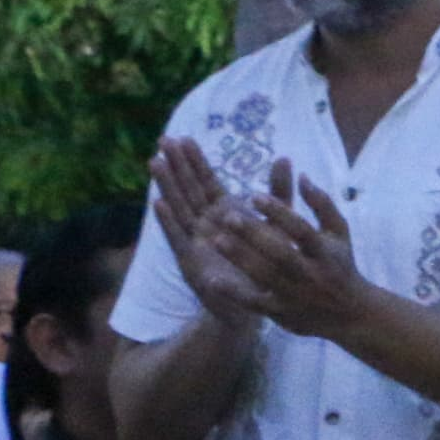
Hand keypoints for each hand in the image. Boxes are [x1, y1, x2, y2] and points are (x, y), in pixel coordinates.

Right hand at [150, 138, 269, 325]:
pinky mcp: (191, 261)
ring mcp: (196, 241)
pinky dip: (168, 221)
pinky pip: (178, 238)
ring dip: (167, 186)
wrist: (258, 302)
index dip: (195, 161)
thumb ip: (279, 193)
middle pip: (189, 189)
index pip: (206, 181)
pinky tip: (157, 204)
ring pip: (179, 208)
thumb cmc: (266, 263)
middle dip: (176, 165)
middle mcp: (206, 223)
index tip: (184, 137)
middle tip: (163, 139)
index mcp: (225, 212)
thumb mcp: (277, 223)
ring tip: (155, 162)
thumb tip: (284, 158)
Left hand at [199, 162, 377, 340]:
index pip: (301, 230)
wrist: (350, 314)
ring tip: (217, 239)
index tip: (255, 196)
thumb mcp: (339, 233)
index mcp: (324, 252)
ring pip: (265, 277)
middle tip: (229, 216)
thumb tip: (301, 176)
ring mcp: (295, 295)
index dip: (279, 213)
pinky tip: (214, 280)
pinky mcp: (281, 313)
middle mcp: (310, 274)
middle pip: (281, 254)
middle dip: (255, 235)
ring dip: (241, 259)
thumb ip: (322, 204)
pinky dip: (234, 294)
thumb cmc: (340, 264)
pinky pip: (255, 304)